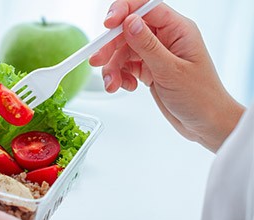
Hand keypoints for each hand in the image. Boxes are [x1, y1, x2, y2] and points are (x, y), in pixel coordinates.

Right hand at [89, 0, 243, 151]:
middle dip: (110, 46)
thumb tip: (130, 22)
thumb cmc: (201, 97)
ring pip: (123, 50)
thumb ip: (148, 46)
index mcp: (178, 29)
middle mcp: (166, 38)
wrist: (207, 124)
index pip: (146, 8)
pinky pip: (126, 66)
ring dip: (112, 67)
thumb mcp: (171, 71)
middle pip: (128, 30)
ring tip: (112, 84)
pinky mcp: (149, 69)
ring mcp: (156, 54)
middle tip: (97, 61)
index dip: (124, 12)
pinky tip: (124, 87)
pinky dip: (119, 76)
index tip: (107, 25)